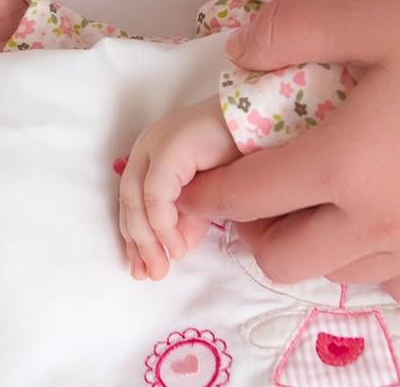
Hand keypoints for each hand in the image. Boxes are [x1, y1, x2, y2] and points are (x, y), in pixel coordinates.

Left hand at [118, 97, 237, 281]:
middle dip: (138, 244)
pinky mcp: (170, 147)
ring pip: (136, 200)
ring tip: (162, 267)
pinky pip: (156, 194)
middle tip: (150, 275)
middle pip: (129, 202)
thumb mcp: (211, 197)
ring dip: (148, 240)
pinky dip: (162, 225)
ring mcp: (156, 143)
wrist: (270, 123)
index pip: (132, 203)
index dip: (135, 239)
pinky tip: (176, 247)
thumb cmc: (244, 153)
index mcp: (152, 155)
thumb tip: (175, 251)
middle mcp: (148, 145)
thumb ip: (190, 220)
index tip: (142, 270)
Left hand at [180, 0, 399, 305]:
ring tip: (320, 202)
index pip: (250, 195)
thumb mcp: (383, 13)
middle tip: (258, 191)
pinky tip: (387, 227)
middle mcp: (380, 223)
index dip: (211, 192)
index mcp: (345, 163)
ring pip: (343, 277)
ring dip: (313, 249)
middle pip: (285, 258)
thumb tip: (239, 50)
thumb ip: (299, 29)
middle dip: (253, 232)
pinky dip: (379, 268)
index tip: (196, 186)